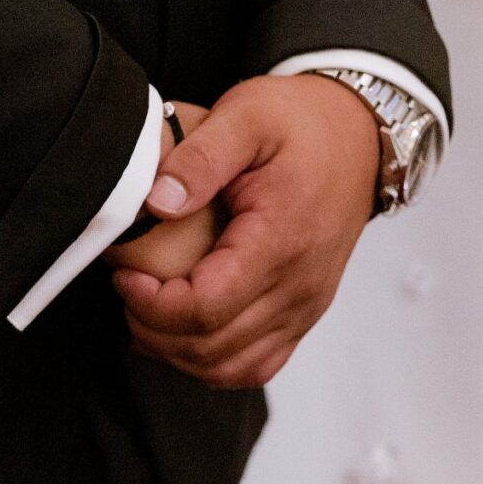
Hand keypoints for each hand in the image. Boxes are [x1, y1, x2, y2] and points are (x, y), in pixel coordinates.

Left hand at [112, 75, 382, 389]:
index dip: (151, 304)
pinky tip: (184, 332)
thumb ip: (199, 157)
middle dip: (154, 329)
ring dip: (179, 352)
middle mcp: (299, 286)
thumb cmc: (302, 124)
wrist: (358, 136)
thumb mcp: (247, 116)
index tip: (123, 273)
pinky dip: (215, 361)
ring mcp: (306, 305)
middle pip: (213, 348)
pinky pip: (259, 364)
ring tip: (147, 312)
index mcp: (280, 241)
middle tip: (126, 289)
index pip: (205, 308)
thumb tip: (158, 202)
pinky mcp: (305, 312)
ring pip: (233, 367)